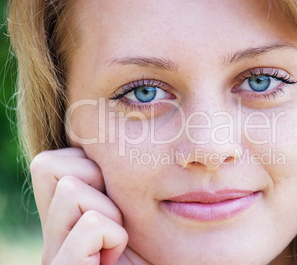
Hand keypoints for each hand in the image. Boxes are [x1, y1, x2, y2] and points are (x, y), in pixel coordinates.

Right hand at [30, 148, 128, 264]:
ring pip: (69, 189)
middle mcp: (49, 232)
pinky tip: (115, 257)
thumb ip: (114, 182)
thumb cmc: (149, 249)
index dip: (92, 165)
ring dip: (111, 211)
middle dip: (95, 178)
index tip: (116, 199)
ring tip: (117, 240)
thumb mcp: (133, 208)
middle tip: (117, 216)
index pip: (52, 159)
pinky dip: (116, 236)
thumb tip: (116, 142)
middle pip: (47, 164)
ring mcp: (53, 253)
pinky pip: (91, 224)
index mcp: (62, 214)